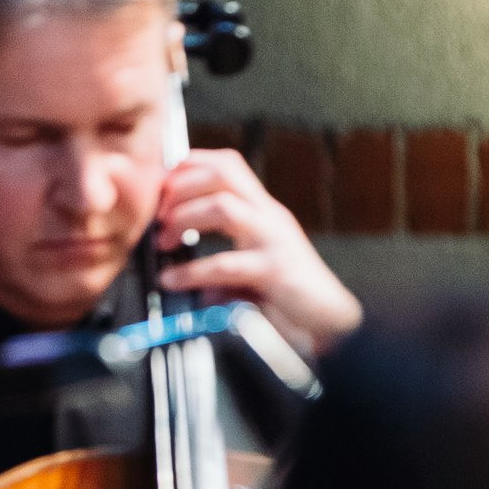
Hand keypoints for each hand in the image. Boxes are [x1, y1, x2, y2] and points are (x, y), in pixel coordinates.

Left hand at [155, 148, 362, 353]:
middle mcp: (269, 216)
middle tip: (157, 217)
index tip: (158, 190)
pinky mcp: (276, 270)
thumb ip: (216, 258)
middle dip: (179, 188)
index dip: (186, 168)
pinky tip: (174, 280)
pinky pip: (227, 263)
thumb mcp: (247, 267)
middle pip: (222, 173)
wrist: (331, 324)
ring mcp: (275, 240)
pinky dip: (192, 271)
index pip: (225, 164)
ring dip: (183, 219)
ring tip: (164, 243)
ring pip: (223, 206)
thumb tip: (171, 266)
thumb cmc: (288, 294)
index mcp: (261, 210)